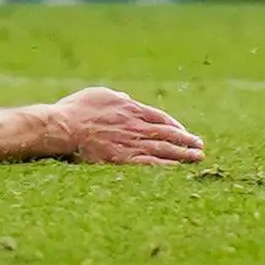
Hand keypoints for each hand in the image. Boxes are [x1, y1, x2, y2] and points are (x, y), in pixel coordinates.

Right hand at [50, 87, 203, 164]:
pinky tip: (178, 170)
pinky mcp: (125, 160)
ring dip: (184, 154)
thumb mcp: (98, 94)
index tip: (185, 132)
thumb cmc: (76, 109)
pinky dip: (167, 167)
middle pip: (168, 134)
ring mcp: (132, 144)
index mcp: (130, 109)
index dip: (176, 125)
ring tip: (197, 158)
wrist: (63, 127)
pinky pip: (152, 164)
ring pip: (165, 150)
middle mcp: (136, 127)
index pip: (161, 118)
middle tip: (200, 146)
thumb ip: (117, 96)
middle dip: (186, 141)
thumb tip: (127, 98)